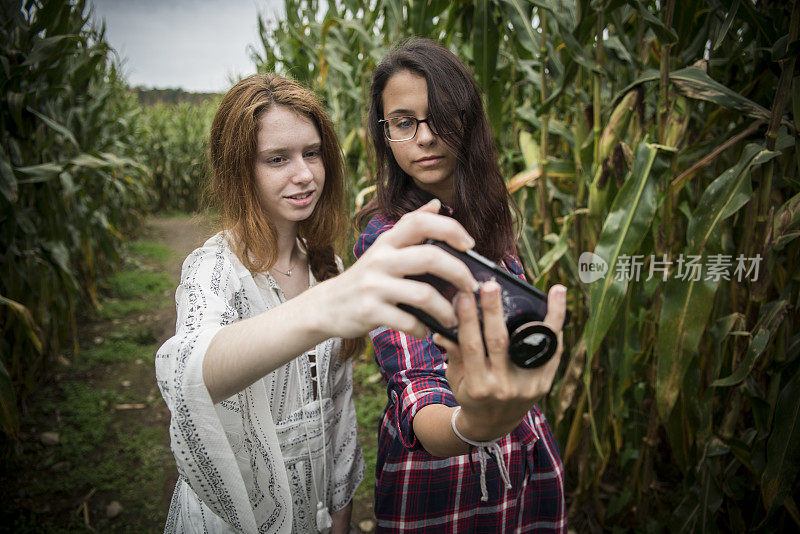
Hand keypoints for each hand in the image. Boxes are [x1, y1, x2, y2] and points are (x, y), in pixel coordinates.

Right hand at [317, 199, 477, 338]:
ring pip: (424, 294)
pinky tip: (425, 330)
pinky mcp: (370, 311)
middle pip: (431, 257)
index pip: (421, 222)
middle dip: (460, 273)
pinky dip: (423, 329)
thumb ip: (410, 226)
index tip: (470, 245)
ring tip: (454, 318)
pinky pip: (408, 321)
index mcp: (388, 241)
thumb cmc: (365, 277)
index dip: (451, 228)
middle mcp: (381, 259)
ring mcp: (374, 285)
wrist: (326, 306)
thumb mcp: (383, 247)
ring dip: (446, 310)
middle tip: (471, 287)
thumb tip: (436, 204)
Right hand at [434, 281, 566, 441]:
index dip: (467, 320)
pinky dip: (557, 329)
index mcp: (478, 386)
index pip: (471, 346)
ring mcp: (526, 386)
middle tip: (490, 285)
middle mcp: (503, 387)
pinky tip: (561, 306)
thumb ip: (453, 353)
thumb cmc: (471, 395)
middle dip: (494, 311)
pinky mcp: (543, 384)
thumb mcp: (456, 378)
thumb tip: (442, 329)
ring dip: (547, 315)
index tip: (463, 296)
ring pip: (535, 345)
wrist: (493, 424)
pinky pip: (552, 353)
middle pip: (499, 342)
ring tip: (554, 290)